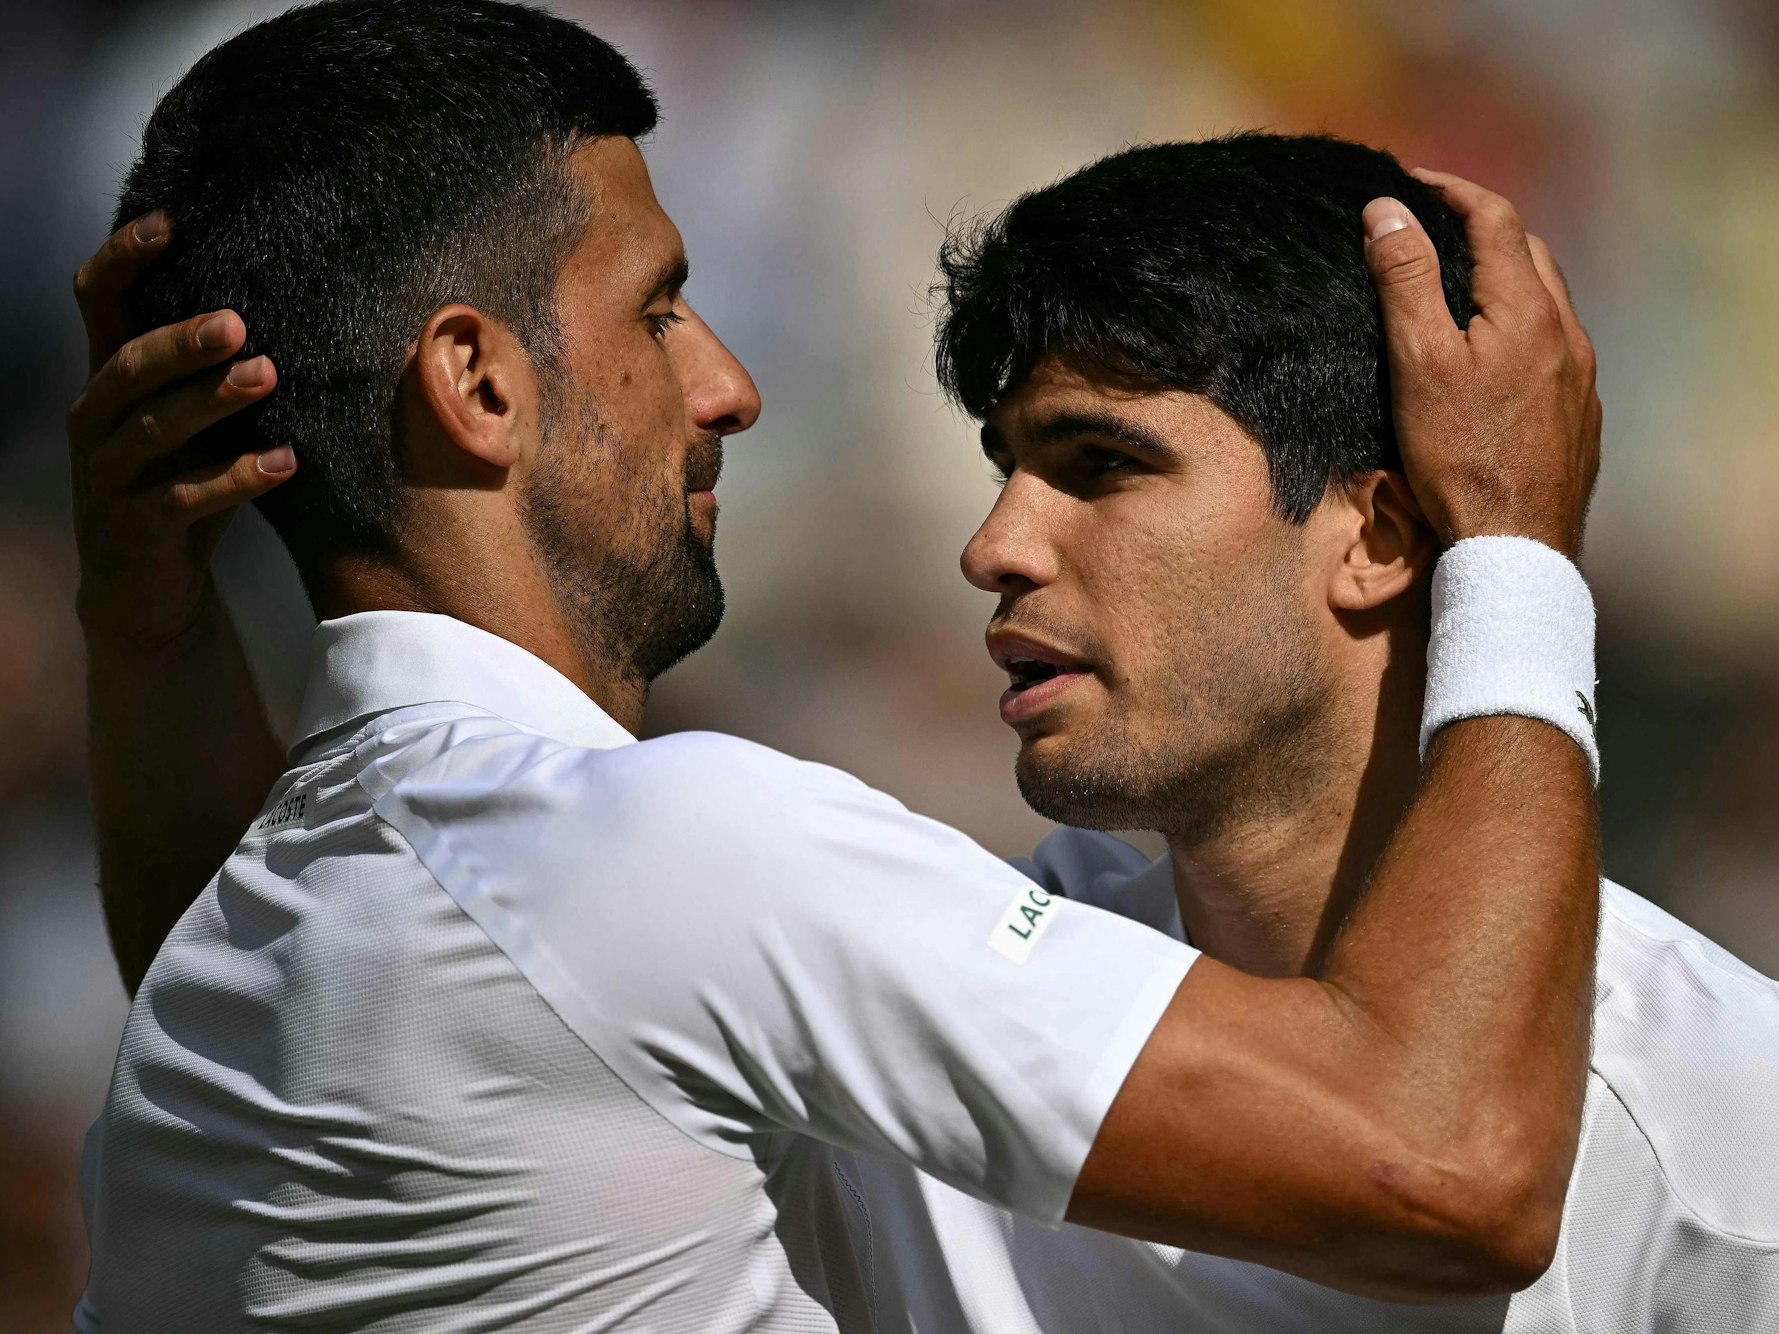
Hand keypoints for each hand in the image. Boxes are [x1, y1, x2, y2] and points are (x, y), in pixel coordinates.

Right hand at [68, 211, 294, 649]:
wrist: (147, 593)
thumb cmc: (183, 490)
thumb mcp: (198, 426)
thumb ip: (219, 374)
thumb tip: (301, 307)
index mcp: (110, 381)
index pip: (98, 303)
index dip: (123, 259)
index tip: (170, 221)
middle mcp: (96, 420)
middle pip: (127, 365)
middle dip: (180, 341)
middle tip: (237, 321)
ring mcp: (105, 476)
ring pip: (151, 429)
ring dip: (212, 401)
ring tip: (269, 376)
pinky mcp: (130, 528)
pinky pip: (182, 499)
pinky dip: (236, 478)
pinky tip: (285, 463)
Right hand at [1362, 171, 1600, 557]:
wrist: (1515, 543)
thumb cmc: (1458, 456)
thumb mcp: (1418, 362)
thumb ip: (1406, 280)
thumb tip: (1387, 211)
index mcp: (1528, 310)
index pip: (1496, 219)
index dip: (1452, 191)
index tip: (1410, 182)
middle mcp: (1566, 332)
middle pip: (1529, 253)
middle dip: (1482, 230)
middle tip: (1432, 232)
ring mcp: (1580, 375)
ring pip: (1546, 301)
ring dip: (1505, 278)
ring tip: (1458, 289)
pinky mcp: (1579, 413)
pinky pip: (1553, 345)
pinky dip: (1520, 326)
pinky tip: (1492, 357)